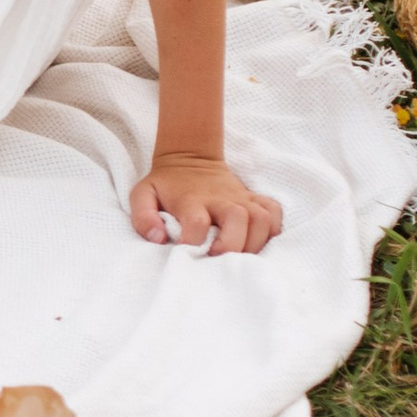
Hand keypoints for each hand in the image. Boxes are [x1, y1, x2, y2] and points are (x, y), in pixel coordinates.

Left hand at [132, 151, 283, 256]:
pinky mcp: (253, 197)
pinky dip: (272, 229)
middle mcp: (220, 198)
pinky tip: (257, 240)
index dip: (192, 242)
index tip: (185, 253)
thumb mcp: (142, 195)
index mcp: (191, 199)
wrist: (189, 159)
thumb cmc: (165, 185)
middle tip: (217, 257)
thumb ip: (143, 217)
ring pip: (262, 218)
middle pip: (239, 218)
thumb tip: (158, 238)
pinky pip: (274, 211)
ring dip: (254, 241)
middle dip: (232, 244)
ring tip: (238, 255)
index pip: (196, 222)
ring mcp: (240, 197)